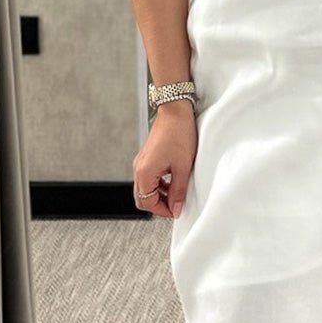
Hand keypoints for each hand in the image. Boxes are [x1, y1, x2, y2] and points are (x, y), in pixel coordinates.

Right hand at [133, 104, 195, 218]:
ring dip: (159, 195)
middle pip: (142, 198)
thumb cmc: (179, 134)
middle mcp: (139, 169)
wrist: (175, 111)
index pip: (148, 203)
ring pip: (145, 189)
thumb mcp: (183, 167)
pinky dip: (158, 185)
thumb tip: (176, 208)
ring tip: (177, 194)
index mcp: (145, 173)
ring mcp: (141, 163)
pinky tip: (172, 182)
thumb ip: (178, 191)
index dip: (163, 211)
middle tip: (175, 206)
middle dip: (158, 205)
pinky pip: (148, 178)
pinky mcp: (146, 157)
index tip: (176, 211)